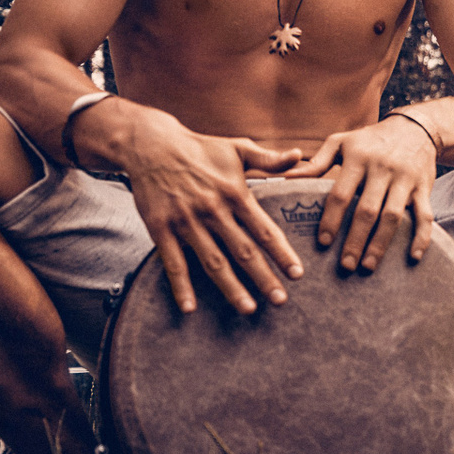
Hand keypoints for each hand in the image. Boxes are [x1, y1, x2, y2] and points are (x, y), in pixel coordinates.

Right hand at [103, 108, 306, 314]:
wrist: (152, 145)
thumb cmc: (201, 149)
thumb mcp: (238, 149)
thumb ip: (270, 159)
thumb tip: (301, 157)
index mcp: (235, 193)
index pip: (264, 230)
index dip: (282, 253)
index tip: (297, 274)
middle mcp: (213, 210)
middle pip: (243, 251)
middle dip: (263, 277)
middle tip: (281, 301)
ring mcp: (186, 222)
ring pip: (212, 261)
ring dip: (231, 287)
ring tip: (248, 308)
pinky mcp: (161, 228)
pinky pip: (173, 262)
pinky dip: (181, 286)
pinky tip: (190, 308)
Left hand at [282, 115, 438, 269]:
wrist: (415, 128)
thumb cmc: (370, 140)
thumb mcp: (341, 142)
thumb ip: (316, 162)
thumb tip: (286, 178)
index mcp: (358, 158)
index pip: (341, 193)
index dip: (332, 219)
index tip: (323, 243)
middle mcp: (382, 169)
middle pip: (368, 210)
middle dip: (355, 240)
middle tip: (345, 265)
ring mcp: (405, 179)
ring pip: (393, 216)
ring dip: (381, 244)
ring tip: (368, 266)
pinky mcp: (424, 188)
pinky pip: (425, 215)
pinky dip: (421, 237)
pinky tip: (412, 258)